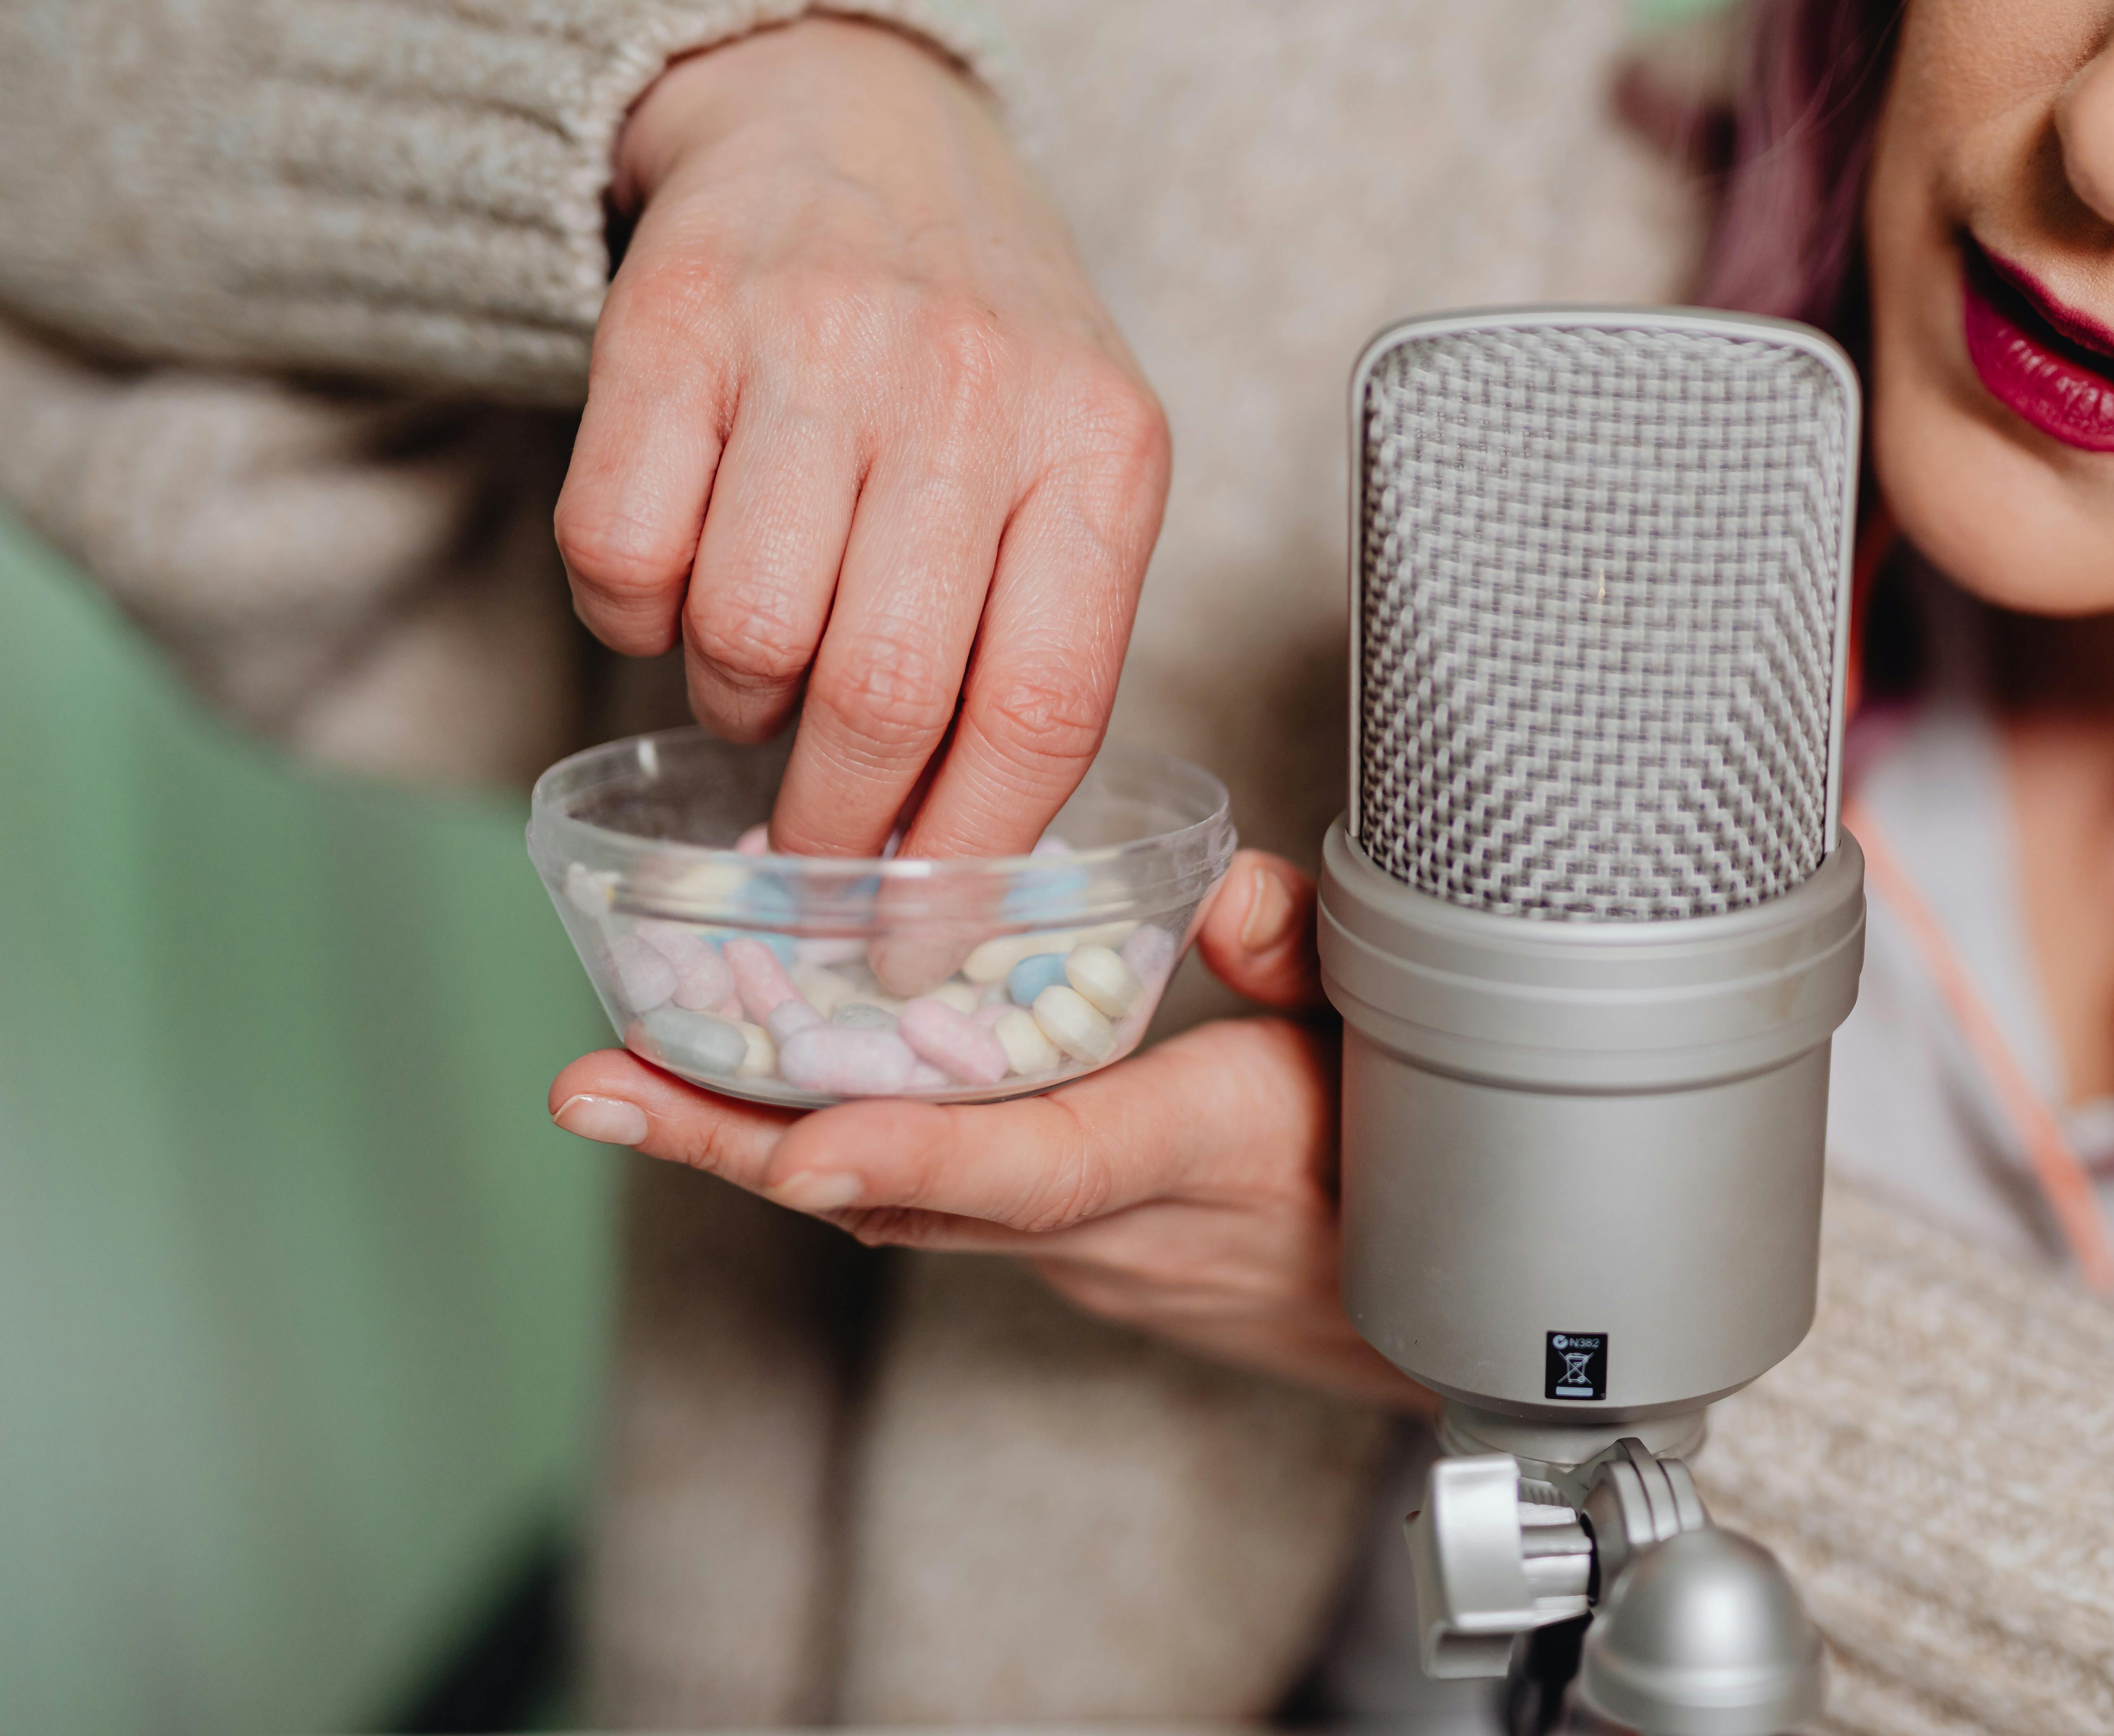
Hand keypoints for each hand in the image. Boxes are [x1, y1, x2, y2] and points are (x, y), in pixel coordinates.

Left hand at [546, 852, 1426, 1410]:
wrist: (1426, 1317)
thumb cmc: (1415, 1157)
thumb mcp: (1396, 1037)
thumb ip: (1306, 951)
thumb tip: (1216, 889)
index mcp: (1202, 1157)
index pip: (1046, 1165)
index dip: (919, 1156)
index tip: (800, 1149)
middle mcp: (1111, 1222)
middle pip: (909, 1200)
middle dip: (746, 1145)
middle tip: (594, 1091)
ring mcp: (1073, 1251)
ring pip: (893, 1206)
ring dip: (752, 1144)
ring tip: (615, 1081)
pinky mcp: (1057, 1247)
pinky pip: (922, 1204)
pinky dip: (824, 1149)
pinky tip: (743, 1094)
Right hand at [557, 16, 1168, 859]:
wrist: (854, 123)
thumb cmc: (976, 350)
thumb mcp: (1071, 466)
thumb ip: (1036, 641)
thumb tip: (957, 866)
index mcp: (1104, 446)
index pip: (1042, 709)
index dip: (972, 858)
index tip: (921, 942)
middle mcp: (973, 389)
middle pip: (884, 695)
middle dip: (838, 821)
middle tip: (820, 851)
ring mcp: (819, 346)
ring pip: (746, 636)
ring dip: (742, 704)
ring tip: (768, 666)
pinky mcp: (669, 325)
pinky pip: (622, 554)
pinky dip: (635, 609)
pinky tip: (686, 570)